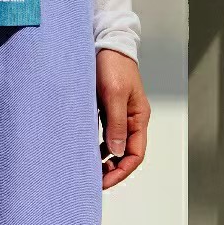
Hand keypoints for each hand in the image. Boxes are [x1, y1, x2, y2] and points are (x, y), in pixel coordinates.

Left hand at [96, 50, 149, 190]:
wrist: (105, 42)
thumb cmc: (112, 65)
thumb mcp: (115, 95)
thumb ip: (116, 124)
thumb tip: (117, 152)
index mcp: (138, 118)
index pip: (135, 154)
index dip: (121, 171)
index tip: (104, 182)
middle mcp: (131, 120)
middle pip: (126, 154)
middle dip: (112, 170)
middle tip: (93, 180)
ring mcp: (119, 116)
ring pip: (114, 147)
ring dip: (104, 161)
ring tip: (88, 170)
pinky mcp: (107, 111)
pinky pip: (104, 136)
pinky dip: (97, 147)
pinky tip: (85, 152)